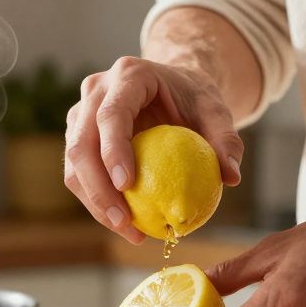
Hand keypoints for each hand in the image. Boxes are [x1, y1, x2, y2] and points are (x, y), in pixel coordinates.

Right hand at [63, 56, 243, 243]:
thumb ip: (226, 140)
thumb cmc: (195, 98)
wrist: (174, 88)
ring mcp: (81, 113)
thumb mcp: (216, 112)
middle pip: (82, 143)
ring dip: (95, 202)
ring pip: (74, 163)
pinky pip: (79, 175)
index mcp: (128, 75)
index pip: (111, 114)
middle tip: (125, 222)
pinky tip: (125, 224)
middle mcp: (96, 90)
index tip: (127, 185)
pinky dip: (97, 202)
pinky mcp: (78, 136)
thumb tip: (231, 177)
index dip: (113, 150)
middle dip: (98, 188)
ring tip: (128, 230)